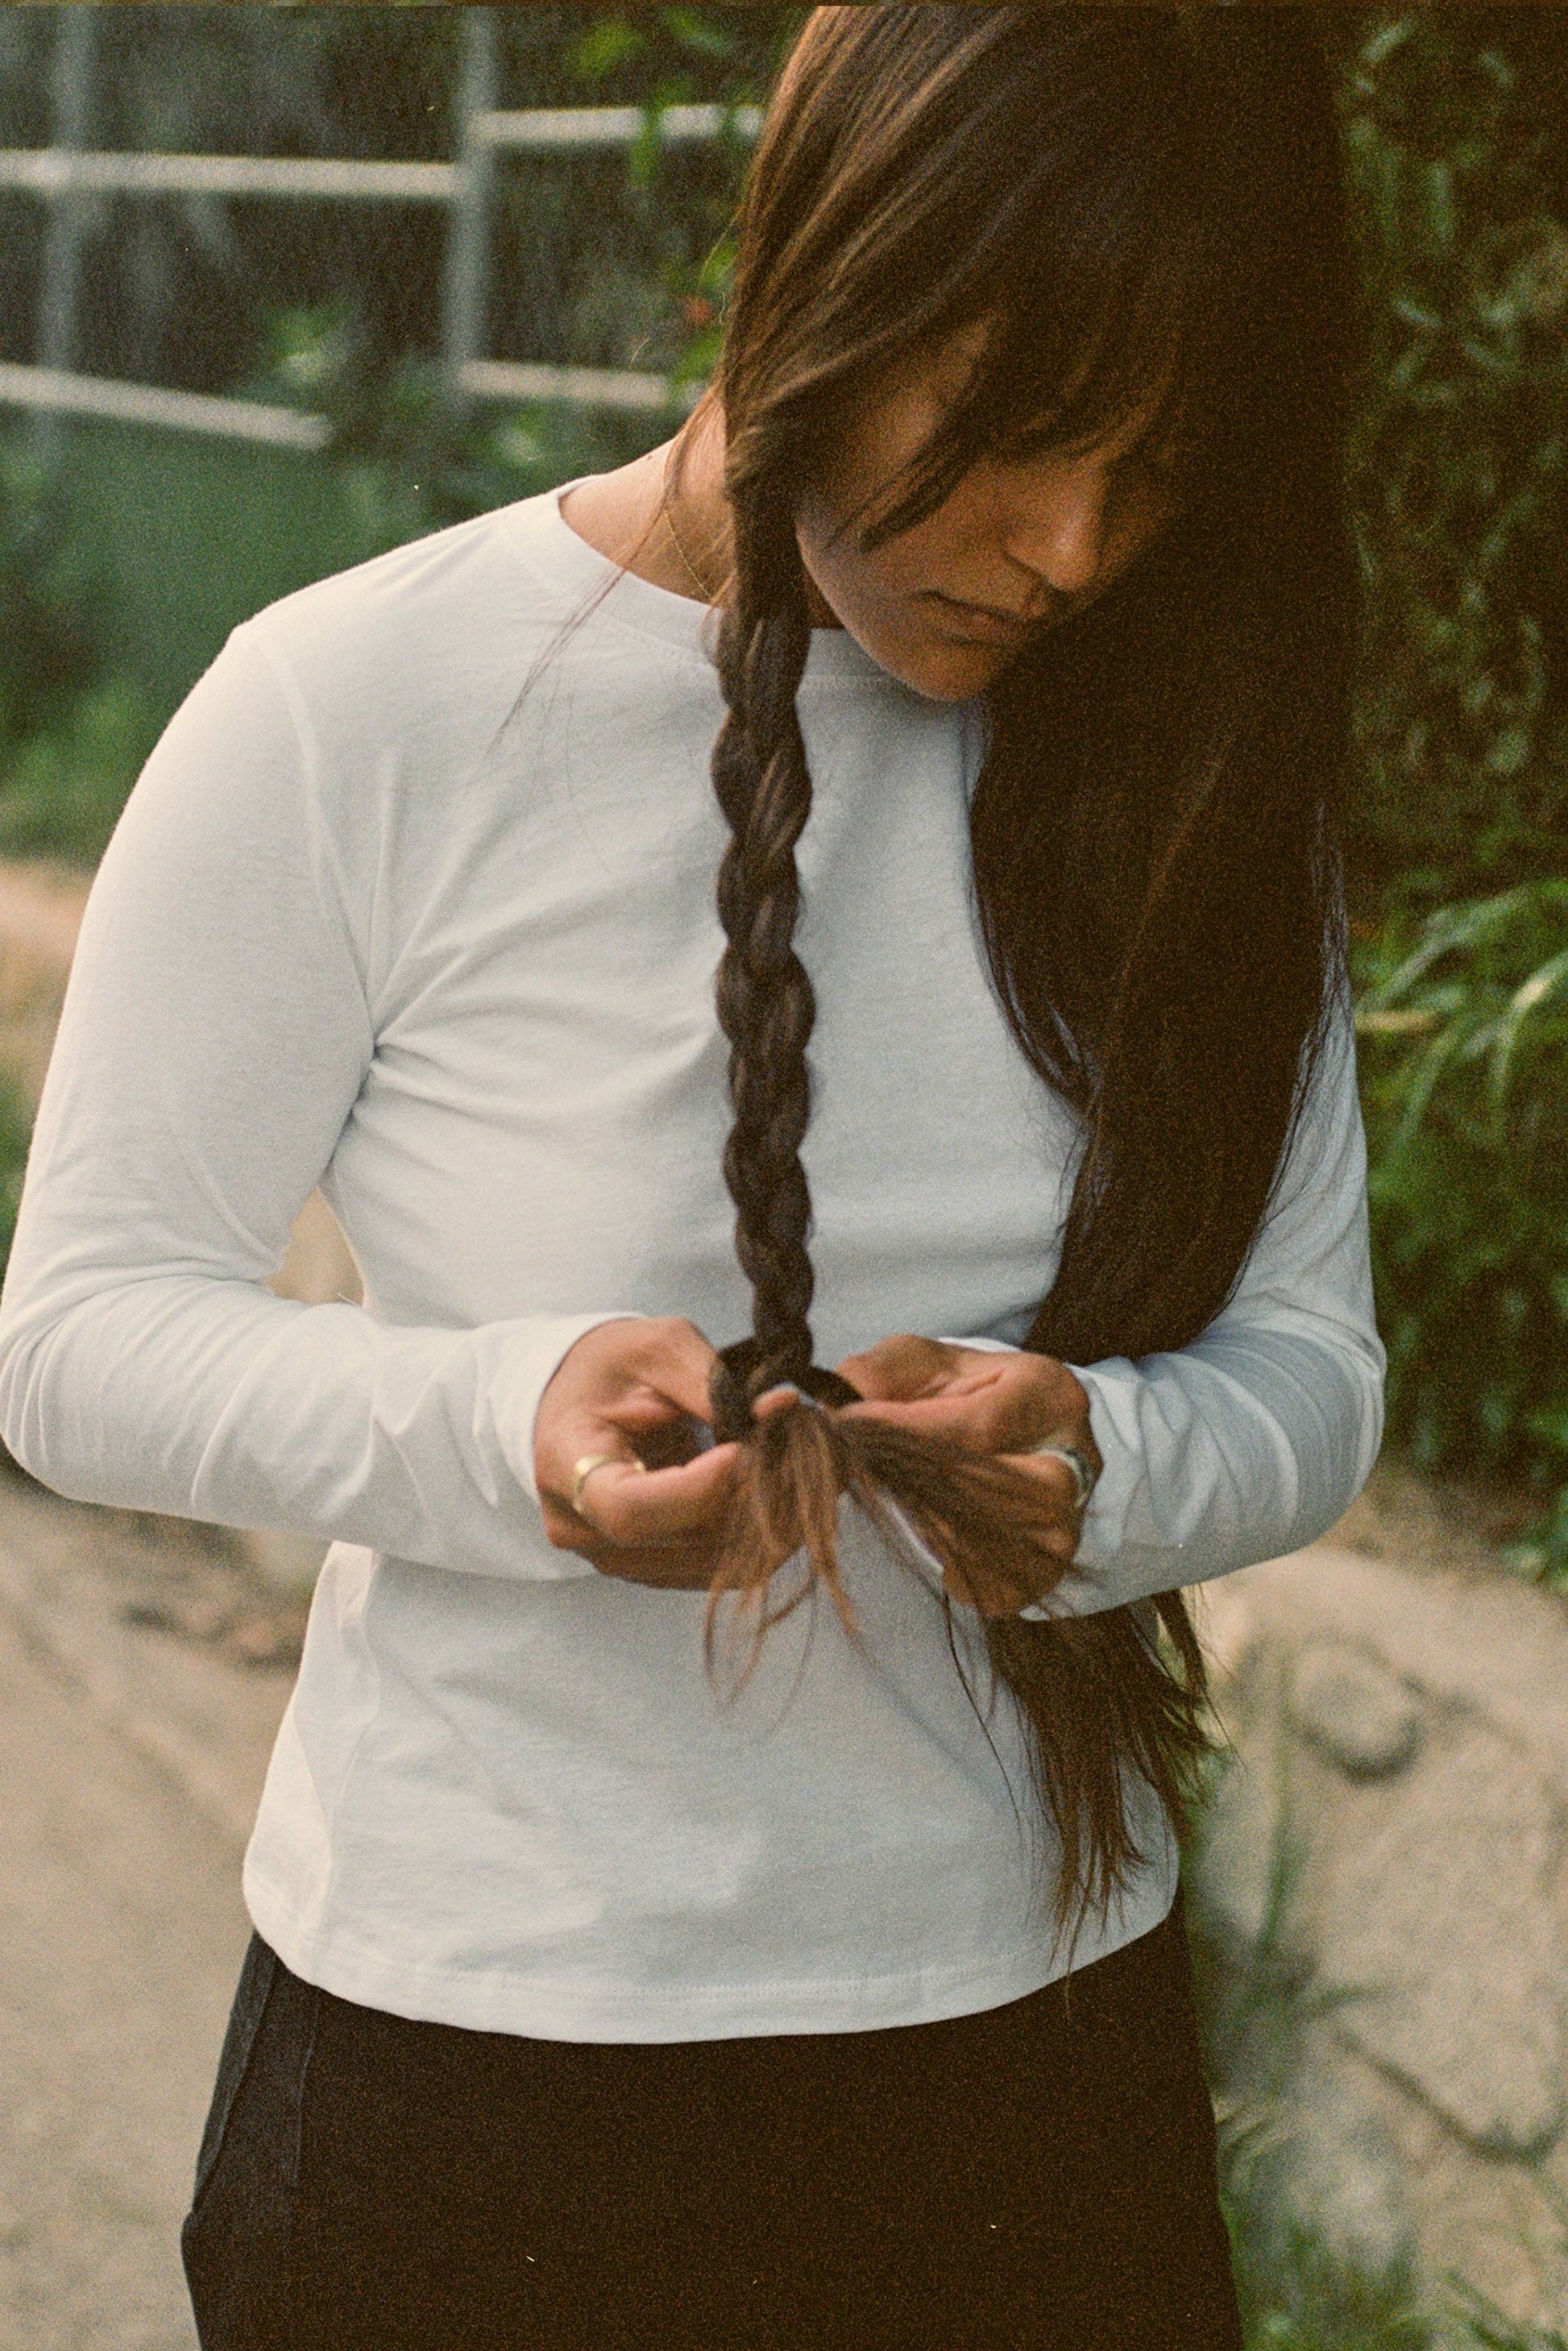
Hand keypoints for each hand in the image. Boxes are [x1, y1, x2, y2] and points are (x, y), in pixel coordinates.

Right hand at [533, 1317, 798, 1588]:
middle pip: (681, 1538)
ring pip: (710, 1562)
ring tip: (793, 1463)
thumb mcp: (655, 1348)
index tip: (743, 1448)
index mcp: (564, 1465)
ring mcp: (614, 1559)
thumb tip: (780, 1408)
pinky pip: (715, 1570)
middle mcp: (580, 1529)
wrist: (577, 1404)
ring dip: (765, 1518)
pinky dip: (756, 1536)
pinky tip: (775, 1491)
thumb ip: (710, 1380)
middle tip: (798, 1446)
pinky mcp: (648, 1570)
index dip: (696, 1488)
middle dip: (751, 1494)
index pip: (629, 1507)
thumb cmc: (608, 1368)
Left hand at [832, 1333, 1101, 1613]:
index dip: (909, 1431)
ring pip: (994, 1539)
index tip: (851, 1428)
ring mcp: (1071, 1516)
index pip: (980, 1424)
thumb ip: (878, 1372)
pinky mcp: (1054, 1565)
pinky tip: (936, 1549)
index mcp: (1048, 1391)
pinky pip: (1003, 1586)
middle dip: (920, 1484)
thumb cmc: (962, 1394)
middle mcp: (1075, 1456)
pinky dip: (960, 1573)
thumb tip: (835, 1402)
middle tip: (869, 1472)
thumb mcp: (921, 1363)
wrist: (1016, 1435)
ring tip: (901, 1503)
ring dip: (933, 1527)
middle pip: (994, 1488)